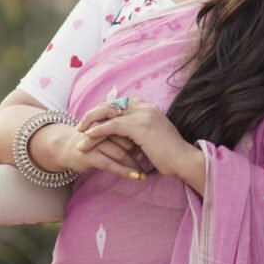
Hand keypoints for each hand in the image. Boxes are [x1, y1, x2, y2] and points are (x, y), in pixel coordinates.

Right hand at [27, 120, 144, 182]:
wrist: (66, 149)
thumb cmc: (92, 141)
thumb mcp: (107, 133)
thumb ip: (123, 131)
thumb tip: (143, 141)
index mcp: (108, 118)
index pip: (129, 124)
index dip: (142, 135)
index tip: (155, 146)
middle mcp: (101, 128)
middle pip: (126, 138)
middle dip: (140, 150)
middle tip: (152, 160)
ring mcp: (94, 141)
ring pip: (120, 151)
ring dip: (135, 163)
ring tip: (145, 172)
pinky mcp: (89, 154)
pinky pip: (110, 164)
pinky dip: (125, 171)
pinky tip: (135, 177)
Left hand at [74, 96, 195, 179]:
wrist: (183, 160)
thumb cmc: (170, 154)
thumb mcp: (153, 137)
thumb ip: (140, 132)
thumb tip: (126, 139)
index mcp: (147, 107)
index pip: (119, 103)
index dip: (103, 110)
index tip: (91, 120)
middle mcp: (144, 106)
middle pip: (110, 104)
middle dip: (93, 114)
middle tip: (80, 125)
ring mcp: (142, 114)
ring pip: (108, 114)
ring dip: (91, 123)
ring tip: (79, 133)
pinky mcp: (138, 126)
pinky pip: (111, 126)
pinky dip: (97, 130)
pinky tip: (87, 137)